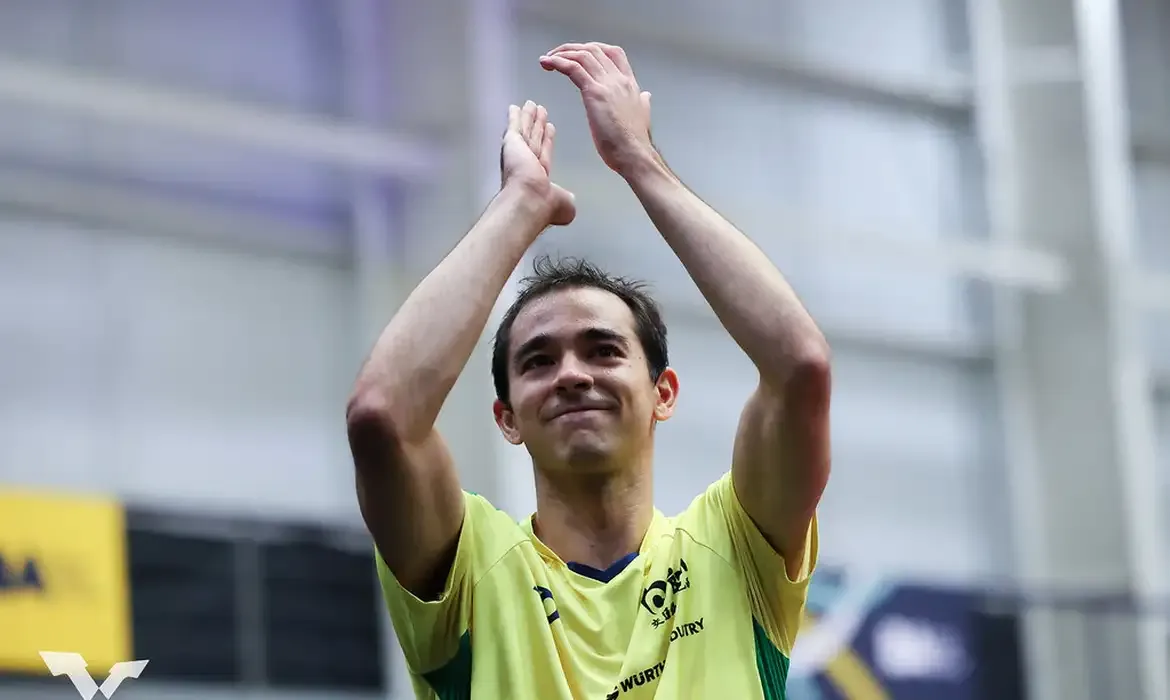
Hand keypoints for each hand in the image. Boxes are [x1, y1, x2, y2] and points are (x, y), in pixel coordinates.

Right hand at [500, 100, 575, 226]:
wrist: (530, 201)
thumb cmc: (546, 205)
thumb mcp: (564, 202)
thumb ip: (566, 198)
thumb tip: (569, 201)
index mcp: (538, 178)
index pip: (544, 154)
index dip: (547, 141)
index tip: (549, 129)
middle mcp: (526, 165)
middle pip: (534, 139)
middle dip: (537, 126)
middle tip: (540, 112)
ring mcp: (518, 153)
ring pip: (526, 131)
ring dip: (529, 118)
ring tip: (532, 105)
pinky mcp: (512, 143)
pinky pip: (514, 126)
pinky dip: (514, 117)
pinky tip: (515, 107)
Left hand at [540, 42, 652, 175]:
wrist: (634, 153)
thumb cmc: (634, 142)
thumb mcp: (643, 115)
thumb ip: (642, 102)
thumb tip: (645, 96)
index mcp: (629, 83)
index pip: (612, 52)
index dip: (593, 48)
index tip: (578, 54)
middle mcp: (618, 79)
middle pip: (594, 49)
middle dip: (572, 49)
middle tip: (556, 55)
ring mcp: (607, 84)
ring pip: (583, 55)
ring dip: (562, 53)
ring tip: (547, 59)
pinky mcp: (595, 93)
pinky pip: (574, 68)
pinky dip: (558, 62)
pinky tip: (548, 63)